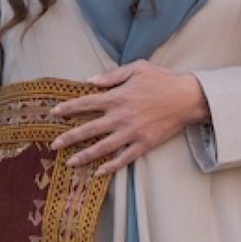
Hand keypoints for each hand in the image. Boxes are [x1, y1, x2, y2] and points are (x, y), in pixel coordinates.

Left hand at [53, 61, 207, 174]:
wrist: (187, 97)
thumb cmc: (163, 79)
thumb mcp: (137, 68)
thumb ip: (112, 75)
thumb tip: (91, 80)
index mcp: (117, 97)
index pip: (86, 103)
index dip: (68, 108)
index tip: (54, 113)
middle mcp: (121, 116)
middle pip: (89, 129)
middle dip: (69, 137)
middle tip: (53, 144)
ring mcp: (132, 132)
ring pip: (103, 147)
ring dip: (85, 155)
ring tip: (70, 163)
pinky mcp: (144, 143)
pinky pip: (124, 158)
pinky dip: (111, 166)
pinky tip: (99, 173)